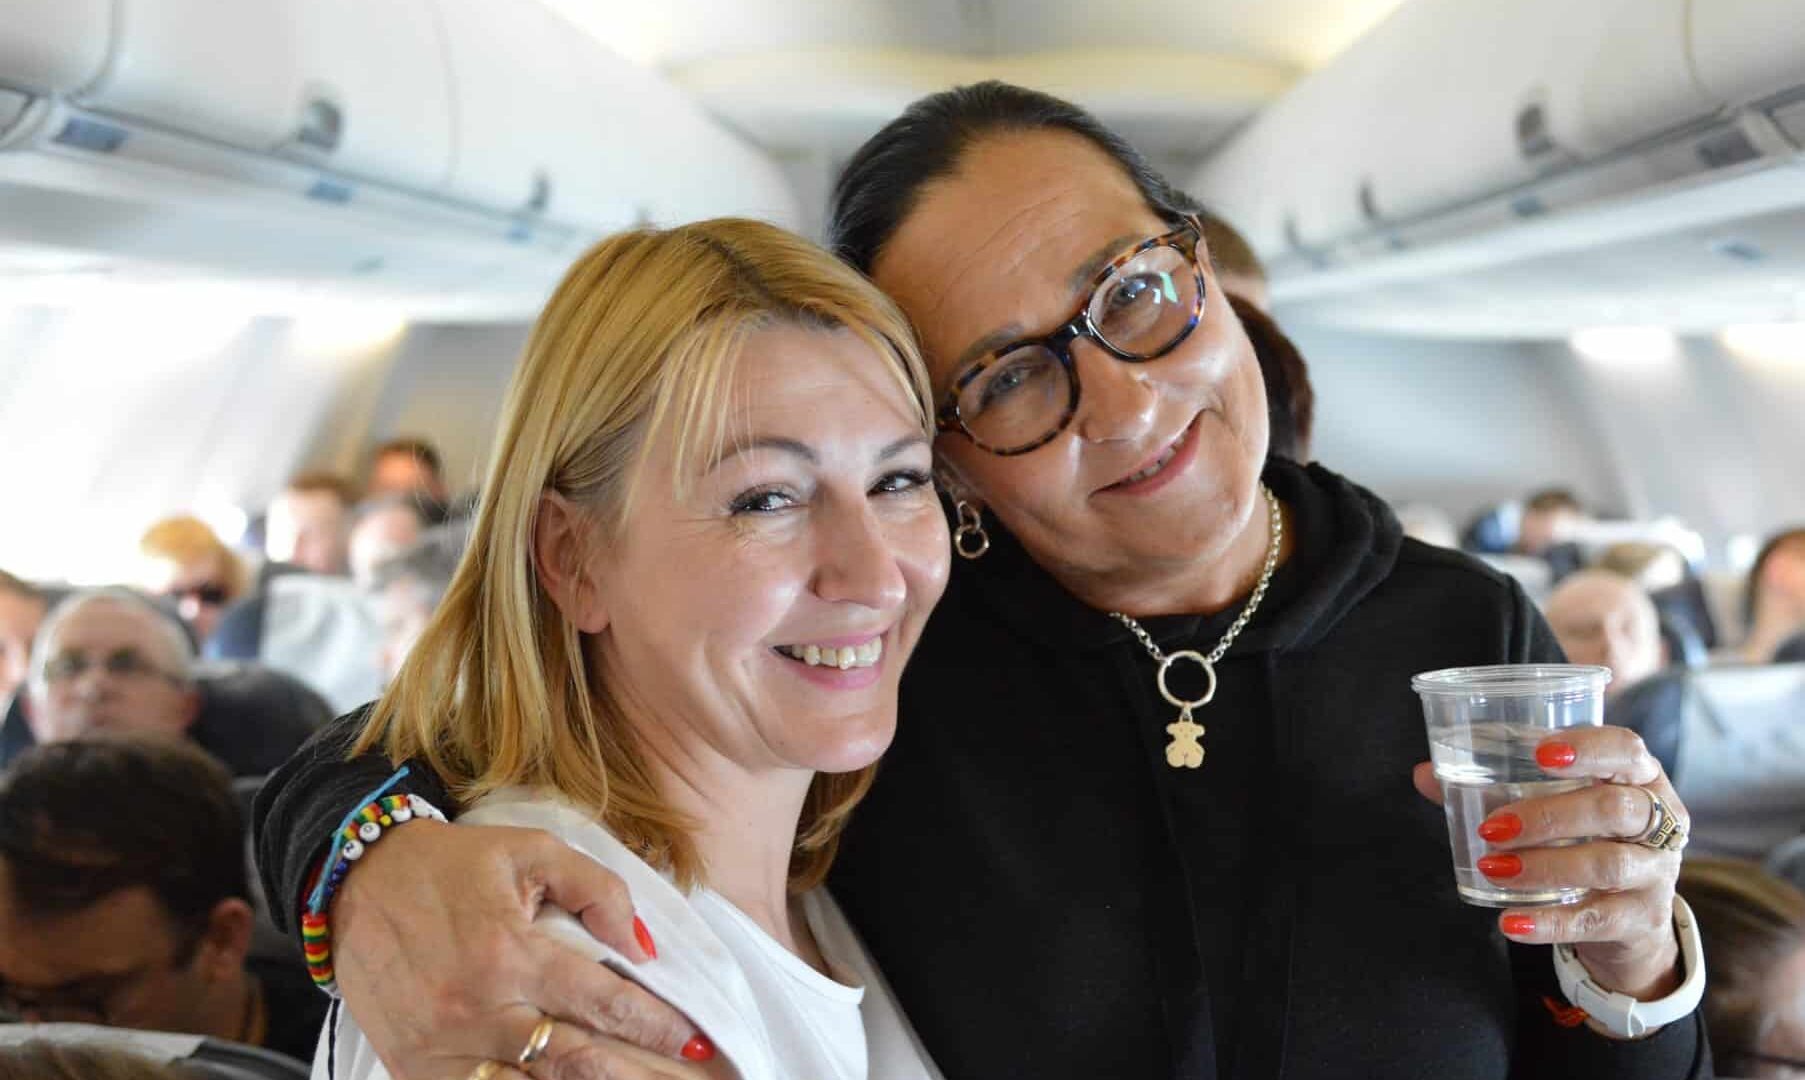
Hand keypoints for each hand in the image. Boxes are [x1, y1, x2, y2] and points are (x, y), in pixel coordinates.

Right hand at [331, 820, 712, 1079]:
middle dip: (635, 1073)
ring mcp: (441, 1047)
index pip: (602, 1001)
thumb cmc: (451, 864)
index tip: (691, 1039)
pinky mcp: (411, 1068)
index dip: (655, 1026)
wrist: (353, 878)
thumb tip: (641, 945)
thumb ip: (595, 889)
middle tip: (682, 1075)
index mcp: (510, 953)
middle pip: (576, 1062)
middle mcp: (477, 1008)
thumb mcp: (530, 850)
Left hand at [1412, 725, 1687, 1001]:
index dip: (1589, 748)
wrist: (1628, 919)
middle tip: (1493, 826)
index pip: (1628, 750)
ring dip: (1544, 865)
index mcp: (1640, 778)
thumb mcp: (1556, 806)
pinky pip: (1596, 920)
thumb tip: (1424, 773)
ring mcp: (1656, 872)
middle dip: (1550, 815)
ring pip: (1607, 864)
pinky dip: (1548, 922)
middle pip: (1616, 809)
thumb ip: (1494, 787)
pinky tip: (1509, 922)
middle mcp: (1660, 821)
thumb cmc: (1586, 839)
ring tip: (1493, 867)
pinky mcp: (1642, 919)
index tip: (1541, 753)